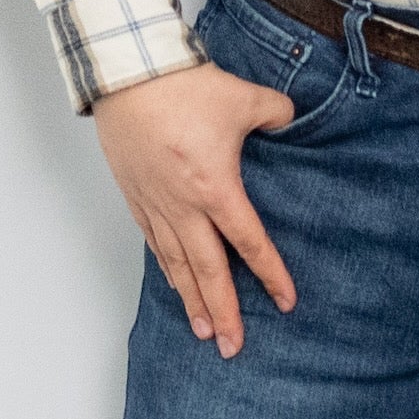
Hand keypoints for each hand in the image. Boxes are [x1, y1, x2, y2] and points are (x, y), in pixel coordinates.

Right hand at [95, 63, 302, 355]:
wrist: (128, 72)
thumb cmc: (183, 85)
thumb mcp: (245, 97)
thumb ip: (277, 113)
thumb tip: (290, 119)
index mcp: (215, 187)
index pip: (249, 242)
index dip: (270, 274)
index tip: (285, 302)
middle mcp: (184, 206)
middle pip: (208, 270)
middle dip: (223, 311)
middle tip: (232, 346)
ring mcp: (156, 203)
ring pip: (176, 264)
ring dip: (191, 300)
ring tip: (202, 331)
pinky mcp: (135, 195)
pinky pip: (153, 242)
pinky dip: (166, 269)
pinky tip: (175, 285)